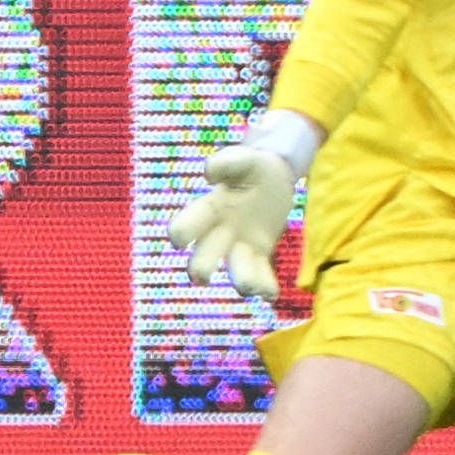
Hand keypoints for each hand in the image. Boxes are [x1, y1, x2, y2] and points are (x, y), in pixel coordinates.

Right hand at [168, 142, 300, 301]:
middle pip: (202, 257)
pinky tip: (271, 294)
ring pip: (235, 270)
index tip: (179, 240)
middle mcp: (218, 232)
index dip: (180, 233)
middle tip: (202, 278)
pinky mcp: (260, 251)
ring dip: (240, 281)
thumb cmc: (252, 167)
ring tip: (250, 289)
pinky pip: (260, 273)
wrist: (276, 175)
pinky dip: (265, 286)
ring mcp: (239, 245)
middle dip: (200, 268)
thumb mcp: (243, 159)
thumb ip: (226, 162)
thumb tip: (208, 173)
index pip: (185, 225)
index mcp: (208, 210)